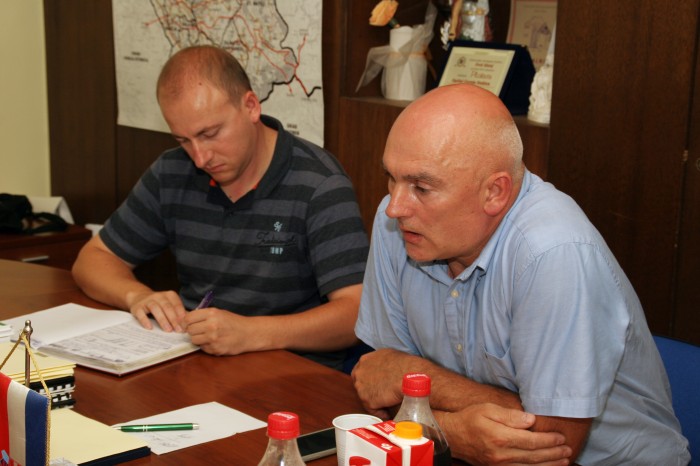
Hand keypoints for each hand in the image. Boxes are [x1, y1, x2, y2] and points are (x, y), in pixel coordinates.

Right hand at [128, 290, 186, 331]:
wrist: (139, 297)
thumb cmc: (159, 304)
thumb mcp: (170, 305)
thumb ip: (179, 312)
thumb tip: (190, 322)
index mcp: (169, 295)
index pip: (177, 305)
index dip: (182, 316)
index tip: (186, 326)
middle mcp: (159, 296)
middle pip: (167, 307)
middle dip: (174, 319)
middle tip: (178, 330)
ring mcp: (147, 301)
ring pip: (155, 309)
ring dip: (162, 320)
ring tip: (168, 330)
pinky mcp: (137, 307)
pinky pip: (141, 313)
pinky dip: (145, 320)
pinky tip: (150, 328)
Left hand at [183, 308, 258, 355]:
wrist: (249, 333)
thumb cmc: (233, 322)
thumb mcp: (219, 313)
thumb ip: (202, 315)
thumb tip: (182, 318)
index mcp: (212, 313)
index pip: (188, 318)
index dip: (185, 322)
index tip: (186, 324)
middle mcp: (211, 325)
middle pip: (189, 330)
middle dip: (192, 330)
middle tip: (199, 330)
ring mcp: (213, 338)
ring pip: (193, 340)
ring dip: (198, 338)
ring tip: (207, 336)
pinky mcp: (215, 349)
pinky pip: (202, 348)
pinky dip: (205, 345)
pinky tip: (214, 341)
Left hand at [351, 348, 422, 417]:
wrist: (409, 376)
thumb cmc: (405, 364)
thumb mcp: (389, 354)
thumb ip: (381, 361)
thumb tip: (384, 368)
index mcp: (365, 360)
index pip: (361, 372)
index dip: (368, 379)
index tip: (375, 383)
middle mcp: (360, 373)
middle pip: (360, 385)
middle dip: (370, 390)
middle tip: (381, 394)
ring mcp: (361, 388)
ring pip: (366, 397)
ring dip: (375, 402)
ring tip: (387, 406)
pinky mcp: (368, 400)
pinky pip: (373, 409)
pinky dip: (380, 412)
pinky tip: (388, 413)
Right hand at [437, 404, 571, 465]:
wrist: (453, 436)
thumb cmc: (471, 419)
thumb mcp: (488, 409)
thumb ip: (510, 416)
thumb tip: (531, 420)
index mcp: (500, 437)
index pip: (531, 441)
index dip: (549, 440)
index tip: (561, 437)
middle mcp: (500, 455)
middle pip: (534, 457)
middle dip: (554, 454)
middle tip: (568, 449)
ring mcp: (499, 465)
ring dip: (549, 465)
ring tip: (564, 461)